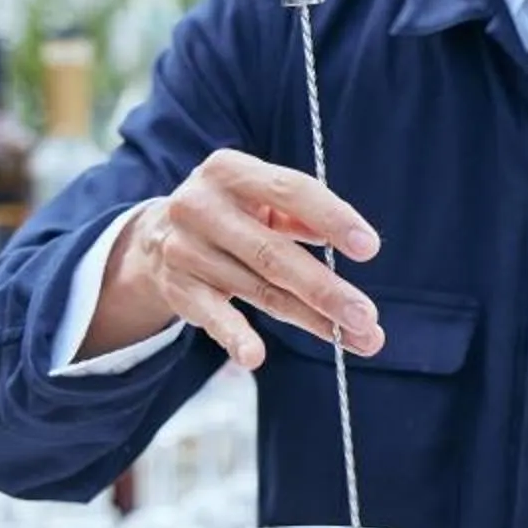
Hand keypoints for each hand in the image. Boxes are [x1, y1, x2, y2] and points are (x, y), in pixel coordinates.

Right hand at [83, 149, 383, 366]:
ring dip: (311, 320)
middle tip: (367, 317)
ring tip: (357, 339)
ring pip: (259, 291)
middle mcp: (201, 205)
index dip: (333, 219)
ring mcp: (185, 249)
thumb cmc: (234, 213)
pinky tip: (254, 356)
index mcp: (229, 171)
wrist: (157, 235)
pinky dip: (235, 337)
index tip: (370, 248)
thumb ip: (302, 216)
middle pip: (273, 253)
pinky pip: (213, 316)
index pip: (290, 191)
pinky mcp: (178, 288)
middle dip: (326, 289)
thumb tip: (349, 241)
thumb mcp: (262, 199)